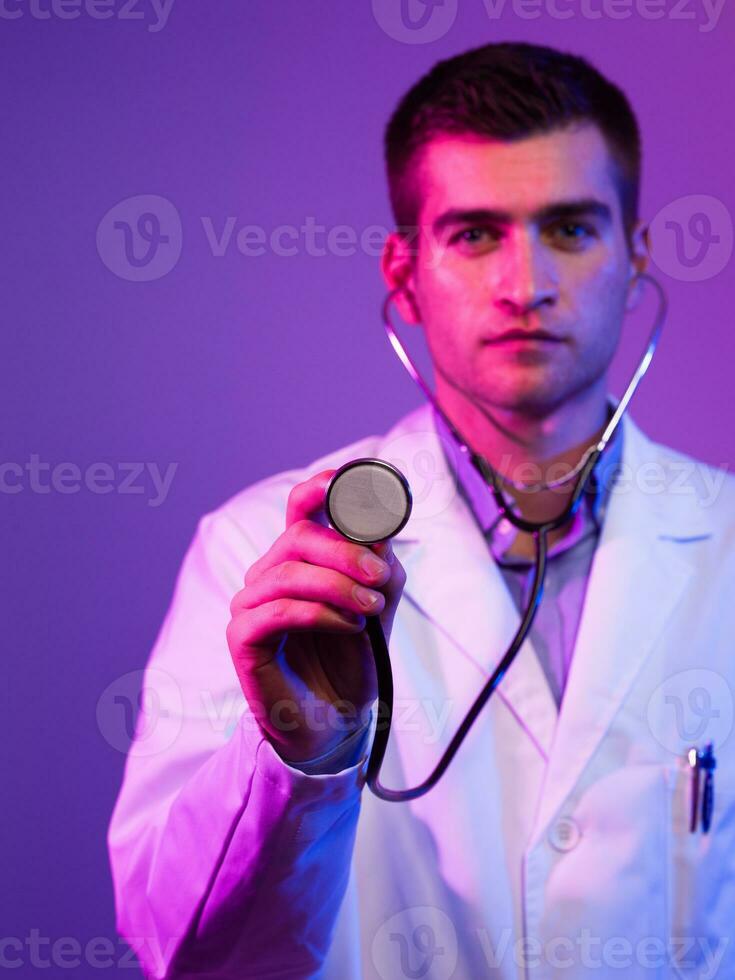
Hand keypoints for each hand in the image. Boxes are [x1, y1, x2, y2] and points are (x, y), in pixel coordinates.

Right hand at [226, 469, 406, 762]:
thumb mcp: (378, 603)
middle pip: (299, 535)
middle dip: (345, 551)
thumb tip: (380, 531)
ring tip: (371, 611)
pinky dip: (321, 614)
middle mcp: (269, 573)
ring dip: (339, 586)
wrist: (336, 718)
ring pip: (290, 572)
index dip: (325, 487)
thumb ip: (379, 565)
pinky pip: (280, 611)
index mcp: (298, 556)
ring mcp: (250, 603)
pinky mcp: (242, 637)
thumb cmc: (352, 656)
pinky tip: (349, 627)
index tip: (358, 484)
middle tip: (379, 575)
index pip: (301, 506)